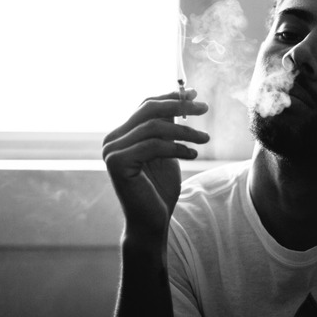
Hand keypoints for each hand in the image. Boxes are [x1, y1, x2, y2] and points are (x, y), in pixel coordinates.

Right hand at [103, 89, 208, 241]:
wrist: (152, 223)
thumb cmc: (160, 189)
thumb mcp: (167, 151)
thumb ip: (168, 127)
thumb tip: (181, 97)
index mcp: (121, 135)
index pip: (146, 105)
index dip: (170, 96)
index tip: (193, 93)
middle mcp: (111, 140)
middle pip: (148, 110)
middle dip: (179, 106)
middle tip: (204, 108)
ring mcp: (111, 151)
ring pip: (154, 127)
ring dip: (185, 131)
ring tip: (205, 140)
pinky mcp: (117, 163)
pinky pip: (153, 145)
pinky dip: (177, 147)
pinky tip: (193, 154)